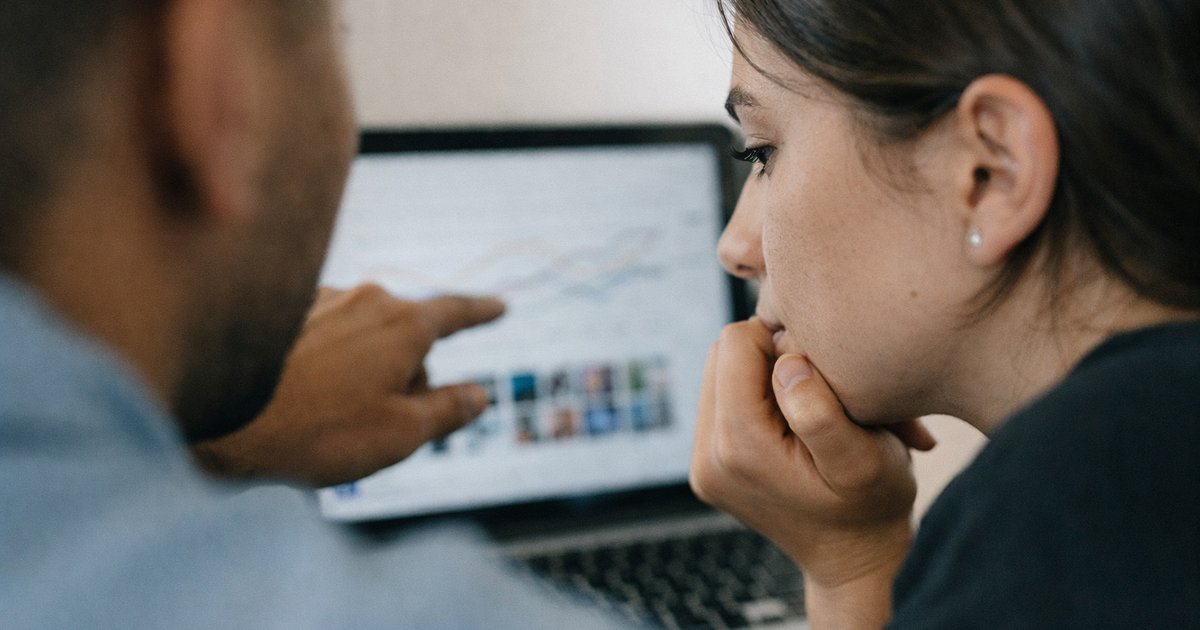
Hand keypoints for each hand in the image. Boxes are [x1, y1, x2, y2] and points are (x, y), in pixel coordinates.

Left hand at [191, 284, 505, 486]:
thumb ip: (449, 410)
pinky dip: (324, 365)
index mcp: (403, 325)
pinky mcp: (280, 312)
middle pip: (406, 336)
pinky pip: (324, 336)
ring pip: (363, 336)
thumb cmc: (315, 431)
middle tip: (381, 427)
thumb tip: (480, 394)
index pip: (456, 312)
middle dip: (406, 375)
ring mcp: (319, 300)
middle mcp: (364, 298)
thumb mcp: (400, 434)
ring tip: (328, 420)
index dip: (482, 313)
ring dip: (362, 371)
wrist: (216, 419)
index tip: (500, 307)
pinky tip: (298, 401)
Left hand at [689, 319, 934, 627]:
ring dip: (766, 376)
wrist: (855, 560)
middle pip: (721, 354)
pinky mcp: (708, 464)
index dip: (783, 342)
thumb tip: (785, 364)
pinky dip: (759, 397)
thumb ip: (821, 411)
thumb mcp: (864, 461)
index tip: (822, 373)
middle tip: (820, 386)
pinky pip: (723, 400)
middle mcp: (708, 455)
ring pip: (721, 372)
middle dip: (771, 356)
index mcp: (740, 446)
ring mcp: (703, 462)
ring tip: (811, 403)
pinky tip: (795, 420)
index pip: (736, 343)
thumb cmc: (872, 506)